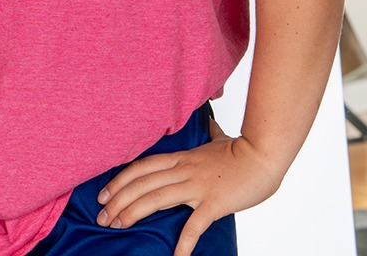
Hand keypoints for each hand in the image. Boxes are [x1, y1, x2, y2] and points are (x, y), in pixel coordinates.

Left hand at [96, 123, 283, 255]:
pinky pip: (194, 225)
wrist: (265, 155)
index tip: (102, 195)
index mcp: (180, 158)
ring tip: (117, 227)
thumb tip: (209, 124)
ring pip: (155, 199)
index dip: (118, 181)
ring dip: (132, 213)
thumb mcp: (217, 140)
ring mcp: (197, 186)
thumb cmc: (243, 150)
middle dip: (116, 201)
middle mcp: (183, 170)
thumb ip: (208, 135)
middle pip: (140, 185)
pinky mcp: (214, 202)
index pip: (139, 168)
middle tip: (101, 218)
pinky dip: (184, 242)